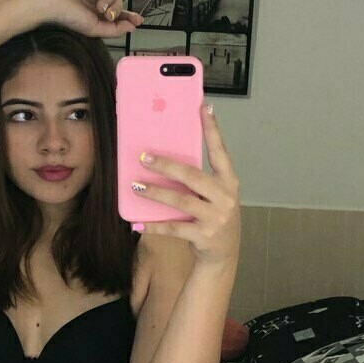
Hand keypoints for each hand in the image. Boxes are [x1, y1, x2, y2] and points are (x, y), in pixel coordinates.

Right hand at [39, 0, 143, 37]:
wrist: (51, 3)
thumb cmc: (69, 17)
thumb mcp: (95, 29)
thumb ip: (114, 30)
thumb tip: (132, 27)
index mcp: (95, 13)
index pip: (117, 13)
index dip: (128, 16)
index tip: (138, 21)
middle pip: (117, 2)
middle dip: (117, 9)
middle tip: (108, 15)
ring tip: (100, 6)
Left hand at [133, 104, 239, 267]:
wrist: (223, 255)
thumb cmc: (214, 216)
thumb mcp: (214, 195)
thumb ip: (199, 179)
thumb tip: (165, 158)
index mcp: (228, 182)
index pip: (219, 151)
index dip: (212, 129)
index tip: (204, 107)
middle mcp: (225, 198)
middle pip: (192, 176)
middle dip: (166, 165)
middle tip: (144, 157)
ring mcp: (215, 218)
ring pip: (180, 201)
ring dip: (155, 193)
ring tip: (135, 186)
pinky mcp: (203, 236)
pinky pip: (173, 228)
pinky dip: (154, 226)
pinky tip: (137, 223)